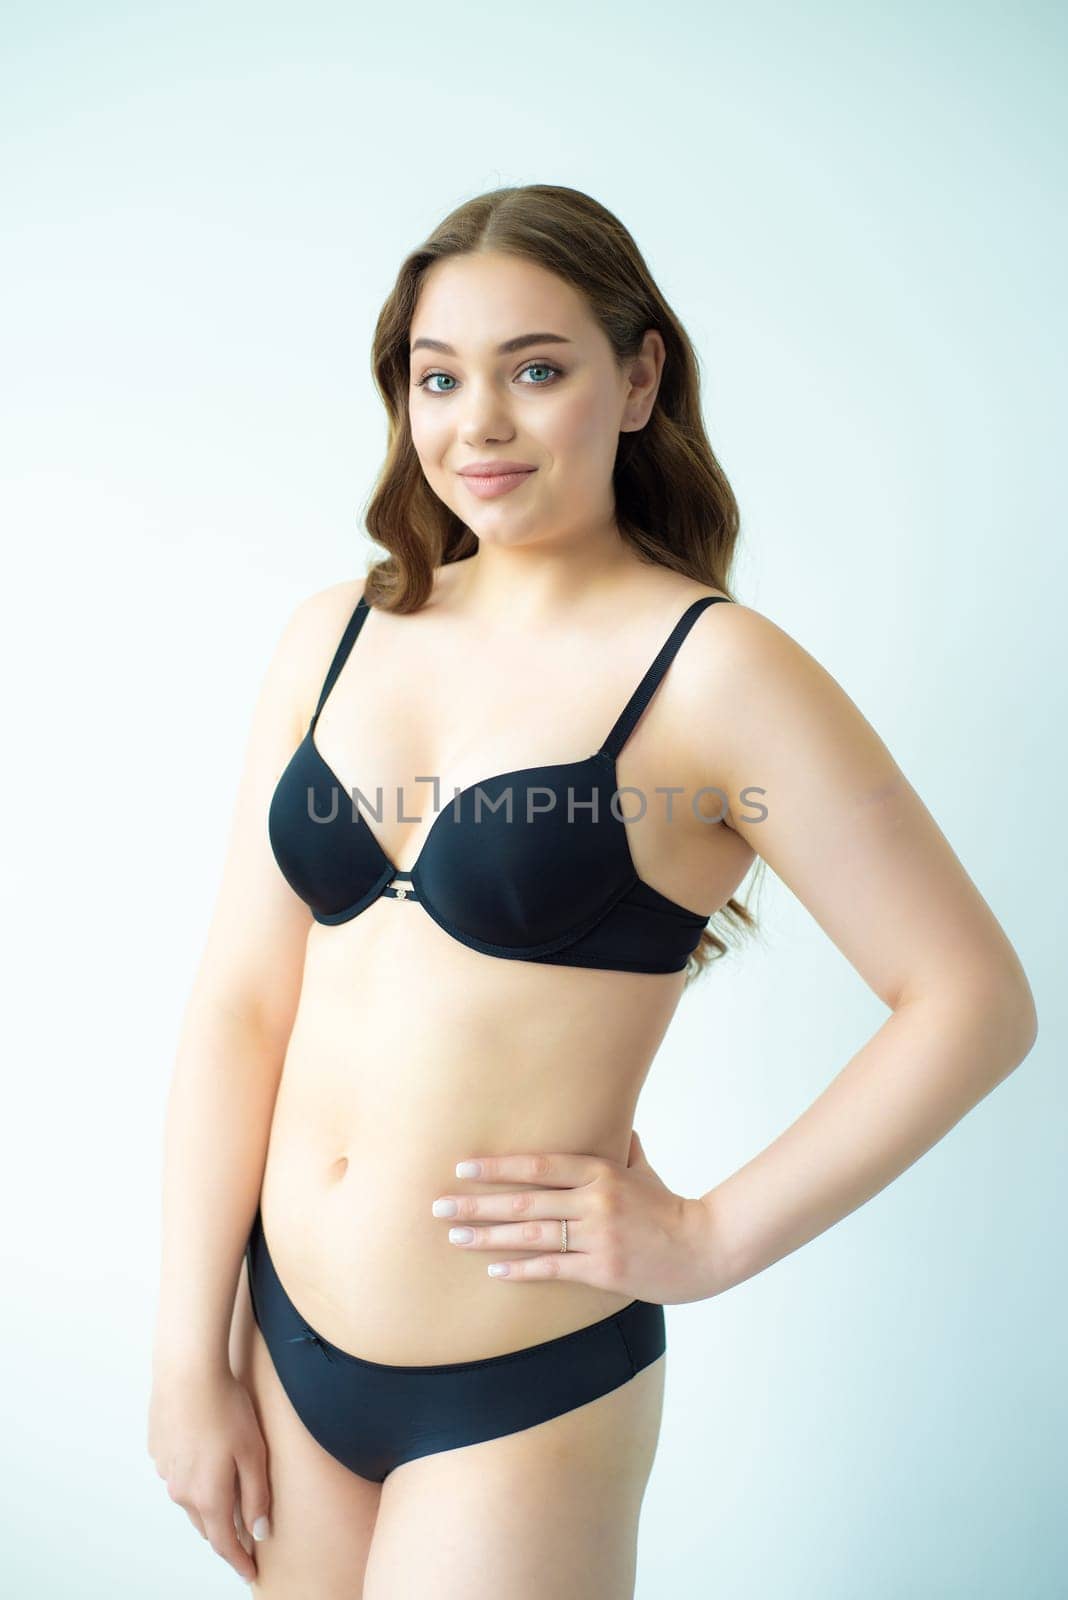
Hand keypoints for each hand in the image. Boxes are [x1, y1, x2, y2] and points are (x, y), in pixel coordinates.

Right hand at [147, 1366, 269, 1583]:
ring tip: (226, 1491)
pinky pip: (178, 1473)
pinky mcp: (158, 1450)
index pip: (225, 1543)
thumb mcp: (253, 1453)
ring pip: (190, 1498)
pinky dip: (193, 1475)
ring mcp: (166, 1471)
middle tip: (244, 1535)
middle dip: (224, 1532)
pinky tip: (205, 1453)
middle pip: (206, 1523)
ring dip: (207, 1502)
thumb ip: (257, 1496)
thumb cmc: (226, 1408)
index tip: (250, 1573)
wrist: (187, 1372)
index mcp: (208, 1496)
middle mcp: (181, 1491)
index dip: (239, 1561)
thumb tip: (259, 1531)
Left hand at [431, 1129, 720, 1305]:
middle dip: (476, 1204)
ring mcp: (597, 1237)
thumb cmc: (667, 1208)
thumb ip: (621, 1150)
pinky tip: (494, 1268)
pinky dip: (521, 1268)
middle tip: (439, 1206)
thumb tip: (612, 1124)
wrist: (703, 1248)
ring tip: (455, 1236)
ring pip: (532, 1236)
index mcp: (600, 1172)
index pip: (538, 1165)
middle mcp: (594, 1201)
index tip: (462, 1168)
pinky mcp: (602, 1270)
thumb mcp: (643, 1172)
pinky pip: (552, 1268)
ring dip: (488, 1237)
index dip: (498, 1167)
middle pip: (524, 1201)